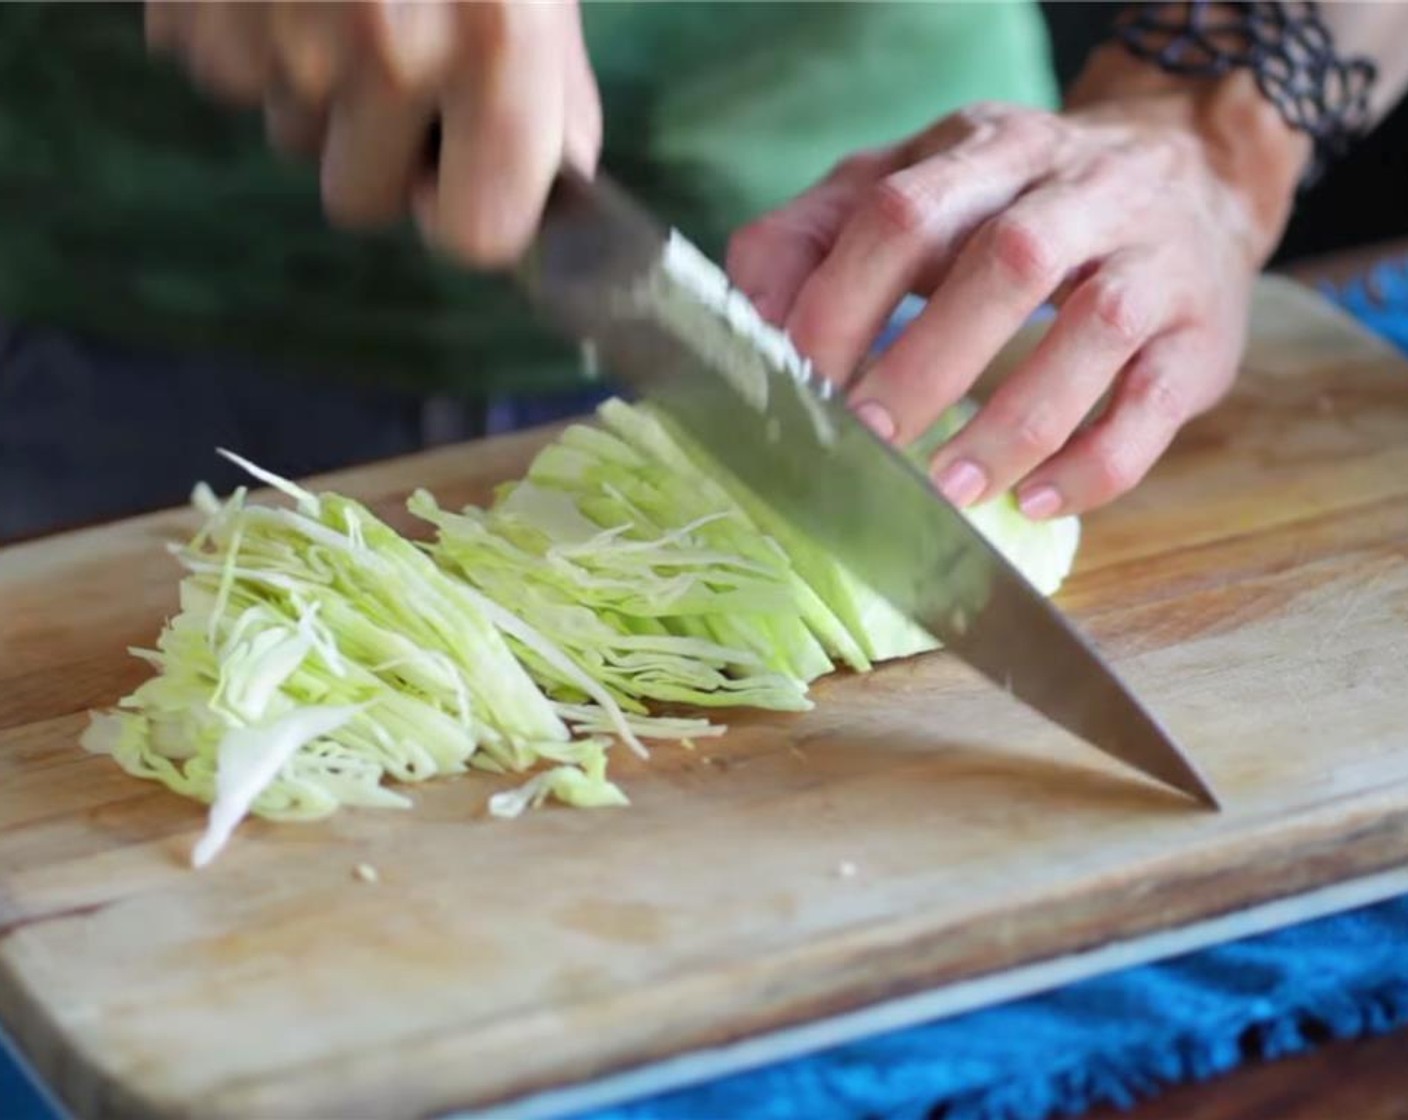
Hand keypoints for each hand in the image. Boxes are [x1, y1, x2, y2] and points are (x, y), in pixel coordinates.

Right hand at [145, 0, 601, 265]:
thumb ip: (552, 88)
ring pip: (287, 134)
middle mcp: (386, 54)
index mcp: (496, 46)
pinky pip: (223, 74)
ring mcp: (277, 33)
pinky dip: (246, 33)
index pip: (474, 239)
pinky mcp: (192, 12)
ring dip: (311, 85)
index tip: (460, 175)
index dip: (464, 214)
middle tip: (390, 57)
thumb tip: (556, 183)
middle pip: (359, 202)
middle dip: (375, 151)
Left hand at [727, 54, 1308, 517]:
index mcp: (989, 149)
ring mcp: (1155, 260)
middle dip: (924, 364)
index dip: (843, 301)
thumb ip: (815, 236)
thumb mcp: (909, 184)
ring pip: (1093, 330)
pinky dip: (1095, 464)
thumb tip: (753, 318)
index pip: (904, 212)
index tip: (800, 382)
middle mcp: (1084, 189)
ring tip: (948, 489)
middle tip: (865, 440)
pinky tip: (1036, 499)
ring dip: (1012, 422)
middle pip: (1006, 262)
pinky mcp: (1203, 336)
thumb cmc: (1011, 202)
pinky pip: (1155, 403)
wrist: (1185, 175)